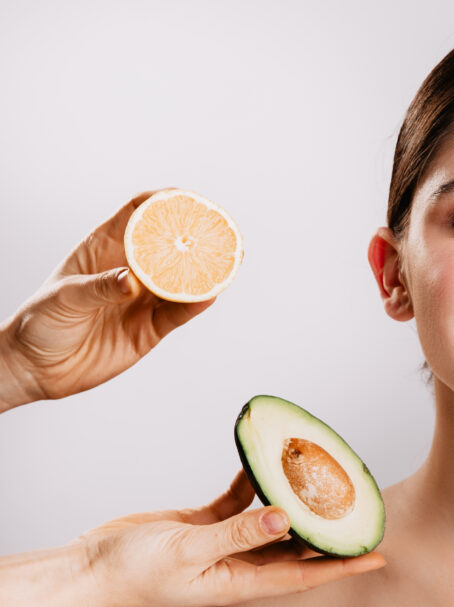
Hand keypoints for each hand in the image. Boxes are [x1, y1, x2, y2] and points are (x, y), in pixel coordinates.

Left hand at [0, 190, 212, 409]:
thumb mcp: (64, 298)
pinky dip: (194, 306)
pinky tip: (208, 296)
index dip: (162, 202)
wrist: (38, 368)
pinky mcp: (150, 329)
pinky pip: (177, 315)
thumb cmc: (41, 323)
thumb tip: (132, 282)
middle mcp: (129, 270)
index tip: (185, 200)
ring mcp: (142, 300)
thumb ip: (100, 287)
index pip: (138, 214)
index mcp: (104, 249)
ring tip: (224, 263)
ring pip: (181, 280)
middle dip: (195, 236)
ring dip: (203, 272)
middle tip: (218, 231)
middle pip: (169, 245)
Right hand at [79, 470, 384, 606]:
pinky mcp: (204, 526)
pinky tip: (266, 463)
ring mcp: (222, 544)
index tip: (377, 555)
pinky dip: (253, 484)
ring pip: (271, 523)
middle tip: (359, 511)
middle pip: (296, 550)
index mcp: (241, 581)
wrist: (91, 566)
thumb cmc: (134, 571)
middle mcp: (238, 565)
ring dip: (294, 503)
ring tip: (321, 481)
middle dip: (329, 534)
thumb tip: (287, 520)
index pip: (305, 576)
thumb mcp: (190, 551)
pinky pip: (239, 502)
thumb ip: (239, 534)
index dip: (343, 566)